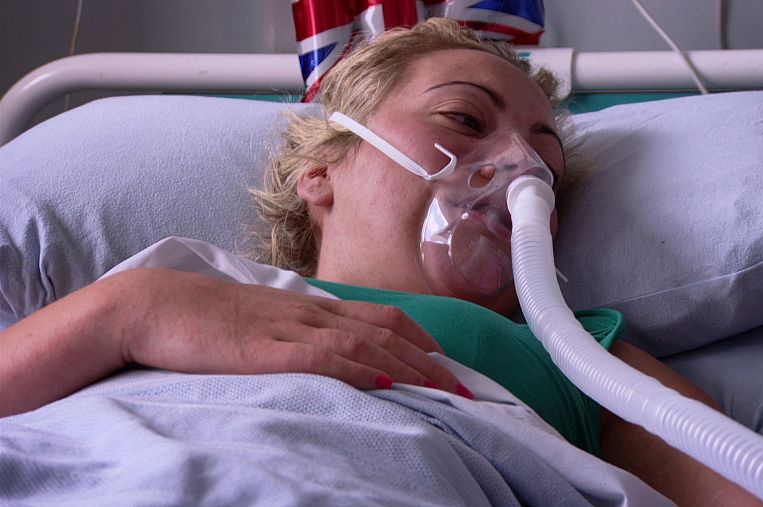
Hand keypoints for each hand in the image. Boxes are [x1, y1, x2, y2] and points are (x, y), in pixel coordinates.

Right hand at [115, 268, 464, 394]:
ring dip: (410, 369)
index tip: (448, 363)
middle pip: (387, 331)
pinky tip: (385, 386)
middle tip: (464, 388)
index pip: (382, 316)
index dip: (421, 339)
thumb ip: (296, 332)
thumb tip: (328, 352)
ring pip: (366, 344)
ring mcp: (291, 328)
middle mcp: (311, 312)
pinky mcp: (266, 348)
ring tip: (443, 393)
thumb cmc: (205, 316)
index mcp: (311, 305)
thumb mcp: (262, 320)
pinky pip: (323, 357)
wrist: (153, 304)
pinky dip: (360, 370)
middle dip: (430, 361)